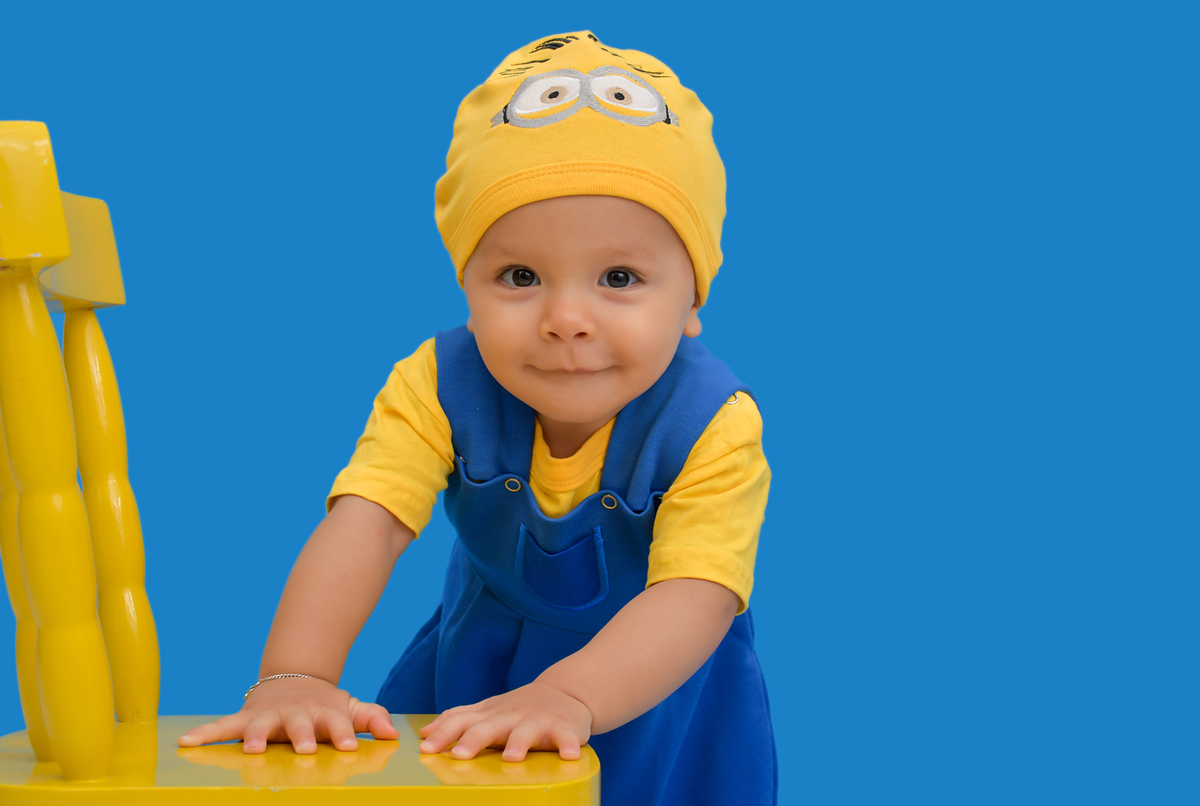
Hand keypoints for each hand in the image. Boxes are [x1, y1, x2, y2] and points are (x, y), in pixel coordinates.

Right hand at [177, 677, 398, 753]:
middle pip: (298, 725)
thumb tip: (393, 735)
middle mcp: (294, 714)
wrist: (295, 680)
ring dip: (255, 736)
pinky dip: (204, 733)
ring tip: (251, 749)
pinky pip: (221, 726)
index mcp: (323, 713)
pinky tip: (185, 742)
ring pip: (259, 725)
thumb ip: (371, 718)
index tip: (351, 747)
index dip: (344, 734)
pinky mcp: (244, 717)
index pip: (337, 724)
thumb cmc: (325, 706)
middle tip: (305, 749)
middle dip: (302, 736)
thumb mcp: (350, 708)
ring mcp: (268, 715)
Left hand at [418, 680, 592, 761]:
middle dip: (474, 739)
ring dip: (519, 743)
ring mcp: (537, 721)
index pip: (461, 720)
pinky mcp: (564, 728)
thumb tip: (424, 734)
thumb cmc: (518, 709)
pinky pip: (567, 736)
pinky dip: (568, 744)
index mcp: (489, 714)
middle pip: (489, 726)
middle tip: (459, 755)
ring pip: (526, 731)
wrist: (566, 692)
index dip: (444, 733)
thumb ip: (458, 720)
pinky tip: (570, 755)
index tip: (426, 749)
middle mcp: (510, 716)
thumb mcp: (487, 711)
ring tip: (511, 758)